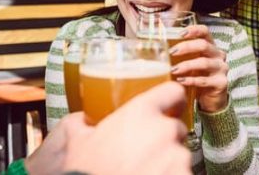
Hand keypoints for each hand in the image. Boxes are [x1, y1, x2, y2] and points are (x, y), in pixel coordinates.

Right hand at [63, 81, 190, 174]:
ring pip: (178, 156)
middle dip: (164, 139)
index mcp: (142, 113)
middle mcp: (165, 132)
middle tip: (143, 152)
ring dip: (166, 163)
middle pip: (175, 129)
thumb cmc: (86, 170)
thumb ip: (83, 123)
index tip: (168, 108)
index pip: (173, 92)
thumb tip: (81, 120)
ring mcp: (178, 158)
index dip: (171, 101)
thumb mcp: (76, 140)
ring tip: (144, 171)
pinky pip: (181, 174)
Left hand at [170, 25, 228, 112]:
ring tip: (173, 70)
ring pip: (204, 62)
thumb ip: (179, 55)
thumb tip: (156, 51)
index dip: (193, 30)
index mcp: (210, 46)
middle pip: (203, 45)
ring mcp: (221, 68)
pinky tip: (181, 81)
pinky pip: (205, 80)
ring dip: (187, 65)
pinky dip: (191, 80)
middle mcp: (218, 55)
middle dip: (186, 47)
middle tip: (171, 52)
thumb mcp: (189, 62)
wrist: (211, 99)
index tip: (180, 33)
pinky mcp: (221, 83)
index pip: (205, 31)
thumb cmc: (197, 76)